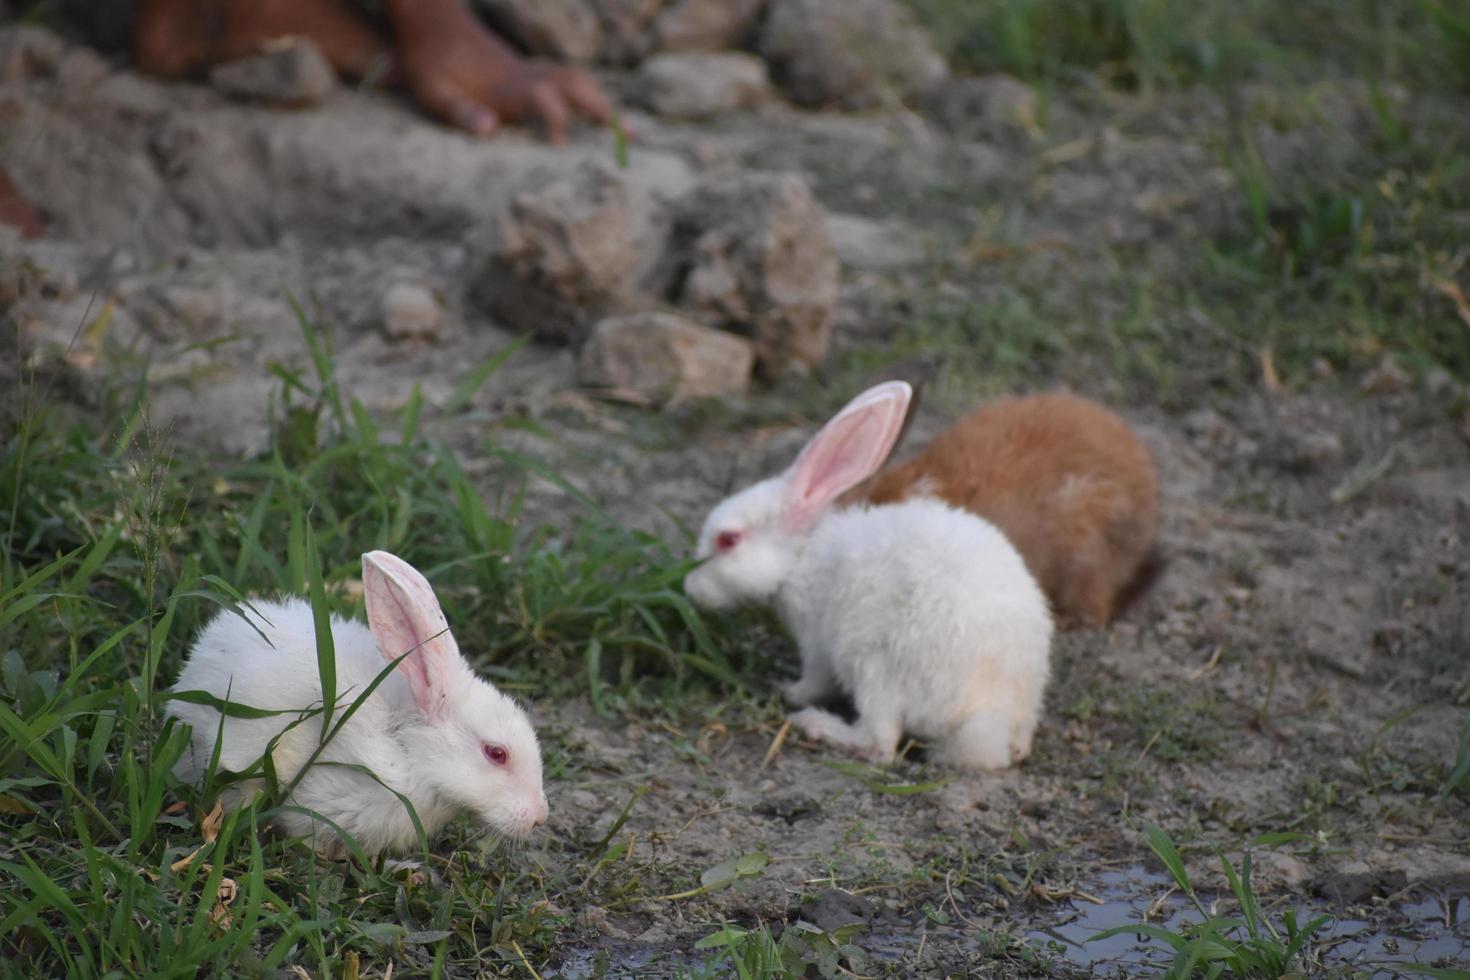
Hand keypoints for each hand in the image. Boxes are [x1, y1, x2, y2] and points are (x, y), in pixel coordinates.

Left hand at [387, 0, 615, 142]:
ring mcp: (530, 72)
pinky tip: (597, 118)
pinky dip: (587, 98)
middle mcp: (526, 77)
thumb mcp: (432, 91)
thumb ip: (459, 111)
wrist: (431, 21)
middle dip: (603, 110)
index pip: (546, 100)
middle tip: (631, 137)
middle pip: (576, 85)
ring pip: (577, 80)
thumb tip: (490, 130)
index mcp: (508, 87)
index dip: (557, 122)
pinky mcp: (526, 73)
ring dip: (602, 103)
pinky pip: (566, 82)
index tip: (560, 150)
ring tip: (624, 130)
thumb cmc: (429, 61)